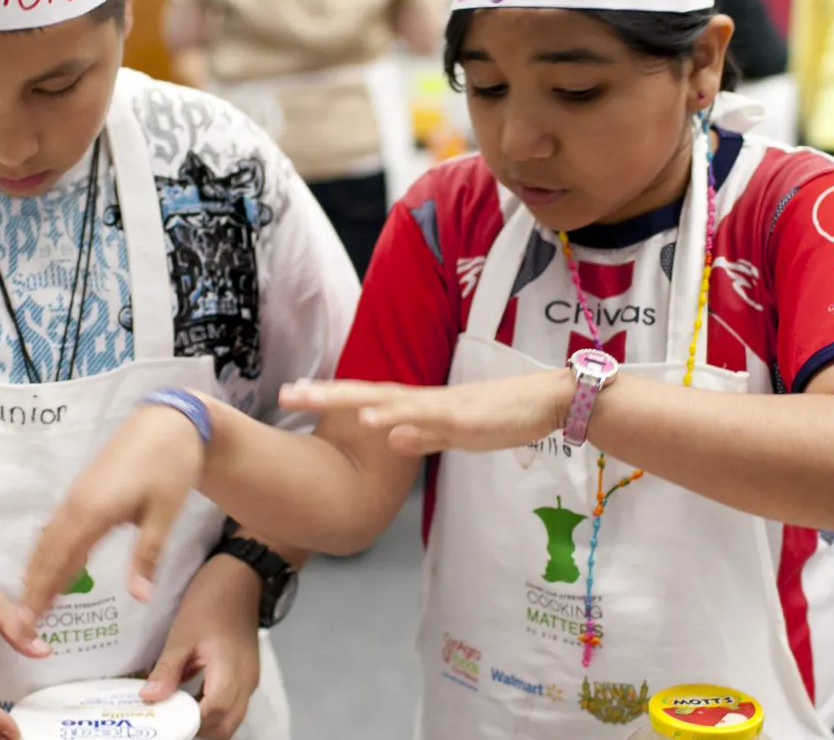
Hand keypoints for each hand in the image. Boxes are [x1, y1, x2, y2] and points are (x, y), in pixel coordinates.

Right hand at [22, 406, 205, 619]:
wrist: (168, 421)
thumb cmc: (171, 465)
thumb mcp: (165, 513)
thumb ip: (147, 555)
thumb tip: (139, 597)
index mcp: (94, 512)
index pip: (61, 561)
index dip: (44, 591)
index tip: (29, 620)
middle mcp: (77, 504)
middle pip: (48, 552)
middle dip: (34, 586)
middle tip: (21, 620)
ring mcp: (77, 494)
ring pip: (49, 537)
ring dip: (37, 568)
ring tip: (28, 598)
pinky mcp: (83, 488)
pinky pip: (57, 525)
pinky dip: (47, 548)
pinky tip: (46, 560)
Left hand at [139, 556, 262, 739]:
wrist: (240, 576)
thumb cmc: (211, 600)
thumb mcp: (182, 634)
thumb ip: (167, 670)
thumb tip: (149, 698)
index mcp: (231, 673)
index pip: (213, 715)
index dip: (189, 725)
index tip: (164, 723)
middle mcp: (246, 683)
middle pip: (226, 726)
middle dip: (198, 729)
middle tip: (167, 720)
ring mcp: (249, 680)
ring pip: (231, 718)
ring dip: (205, 721)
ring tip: (174, 711)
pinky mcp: (246, 675)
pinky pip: (231, 704)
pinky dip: (210, 708)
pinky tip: (187, 698)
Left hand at [279, 370, 572, 456]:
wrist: (546, 402)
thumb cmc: (501, 416)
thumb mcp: (452, 433)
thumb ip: (421, 436)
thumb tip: (388, 440)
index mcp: (419, 403)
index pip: (366, 397)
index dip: (330, 395)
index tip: (293, 393)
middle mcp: (424, 401)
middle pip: (367, 394)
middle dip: (326, 395)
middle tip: (286, 393)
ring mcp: (443, 409)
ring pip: (393, 404)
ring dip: (357, 404)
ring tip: (321, 402)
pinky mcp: (465, 421)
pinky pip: (430, 423)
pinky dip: (403, 424)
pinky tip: (379, 427)